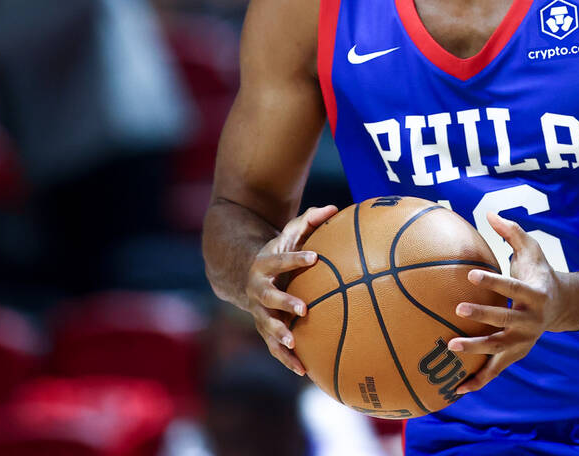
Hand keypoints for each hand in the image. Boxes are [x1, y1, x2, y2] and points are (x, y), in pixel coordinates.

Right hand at [244, 204, 337, 375]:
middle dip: (285, 303)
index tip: (315, 257)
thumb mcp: (288, 235)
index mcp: (266, 264)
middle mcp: (258, 289)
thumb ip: (308, 221)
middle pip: (269, 297)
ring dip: (279, 334)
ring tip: (294, 343)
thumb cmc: (279, 253)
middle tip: (303, 309)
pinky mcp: (264, 329)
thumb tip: (333, 207)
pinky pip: (273, 346)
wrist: (245, 275)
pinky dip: (286, 359)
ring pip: (267, 325)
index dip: (296, 258)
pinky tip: (304, 371)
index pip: (281, 259)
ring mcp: (259, 311)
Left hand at [447, 212, 578, 393]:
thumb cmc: (538, 272)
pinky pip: (495, 370)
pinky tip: (455, 389)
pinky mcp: (516, 354)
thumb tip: (490, 214)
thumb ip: (512, 233)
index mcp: (534, 294)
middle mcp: (531, 320)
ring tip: (449, 347)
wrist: (561, 305)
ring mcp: (524, 341)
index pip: (511, 288)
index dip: (493, 282)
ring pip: (498, 348)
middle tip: (457, 309)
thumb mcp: (532, 250)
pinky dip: (478, 381)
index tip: (470, 275)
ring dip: (475, 349)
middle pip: (504, 320)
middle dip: (482, 316)